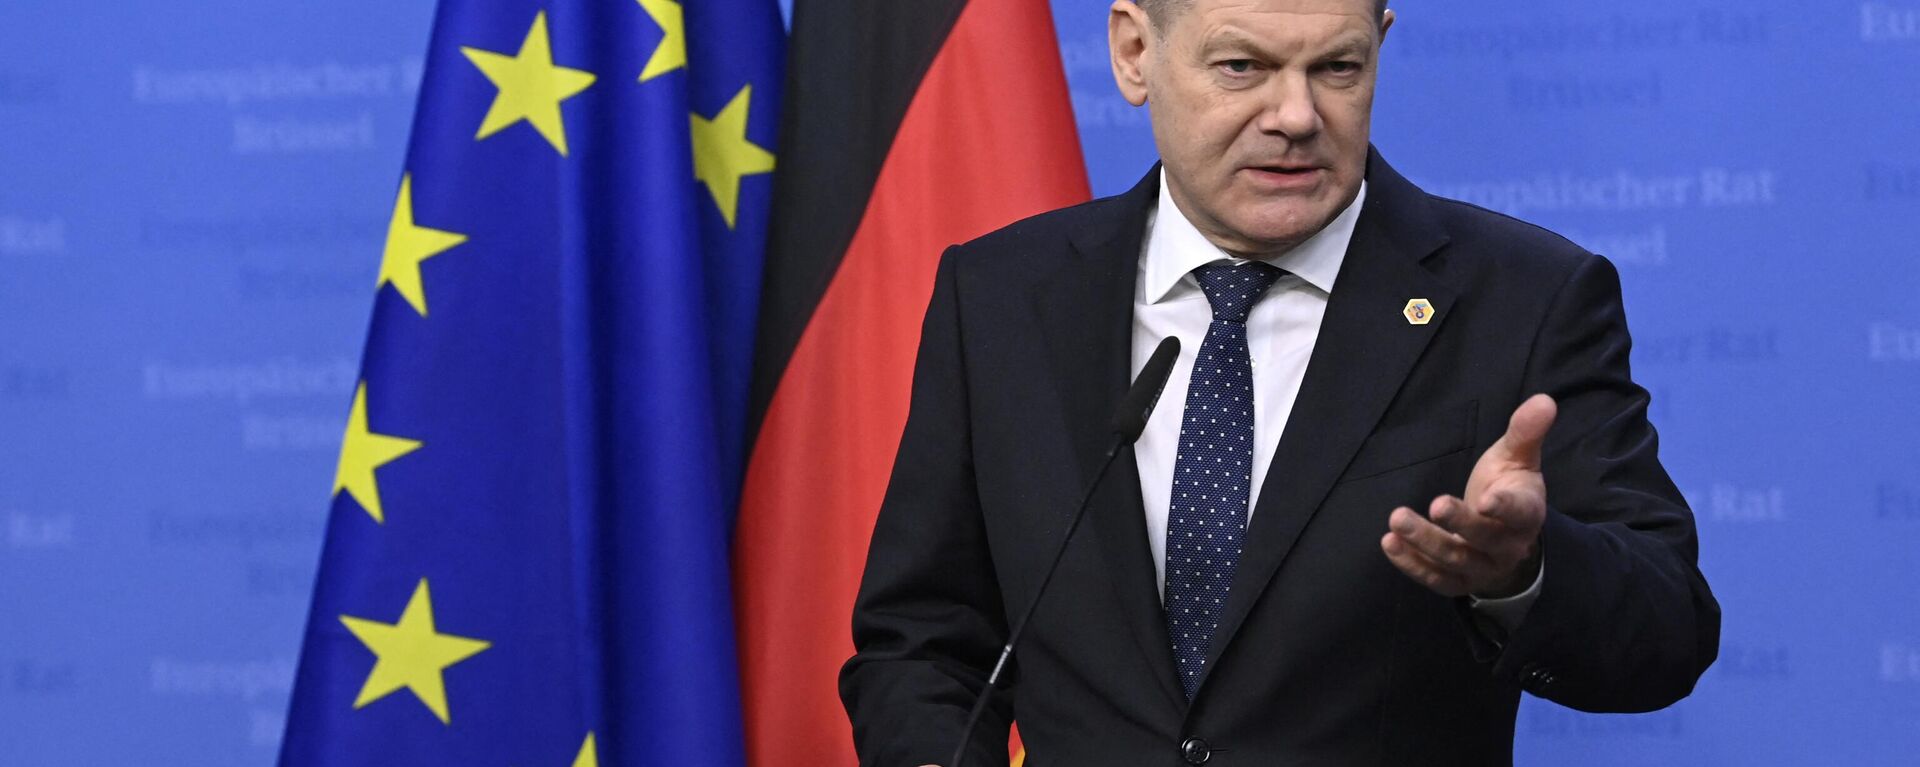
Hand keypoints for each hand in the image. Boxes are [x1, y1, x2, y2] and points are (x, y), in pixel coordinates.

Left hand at [1380, 394, 1554, 597]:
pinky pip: (1436, 579)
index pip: (1520, 512)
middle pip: (1484, 539)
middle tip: (1435, 503)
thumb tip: (1544, 399)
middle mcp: (1507, 545)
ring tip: (1397, 519)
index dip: (1505, 507)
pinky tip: (1389, 543)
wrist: (1508, 539)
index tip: (1487, 498)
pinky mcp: (1459, 583)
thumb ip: (1526, 432)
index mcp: (1526, 513)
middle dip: (1460, 523)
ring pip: (1456, 560)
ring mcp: (1483, 567)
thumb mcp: (1518, 459)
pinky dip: (1412, 565)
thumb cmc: (1508, 489)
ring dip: (1425, 542)